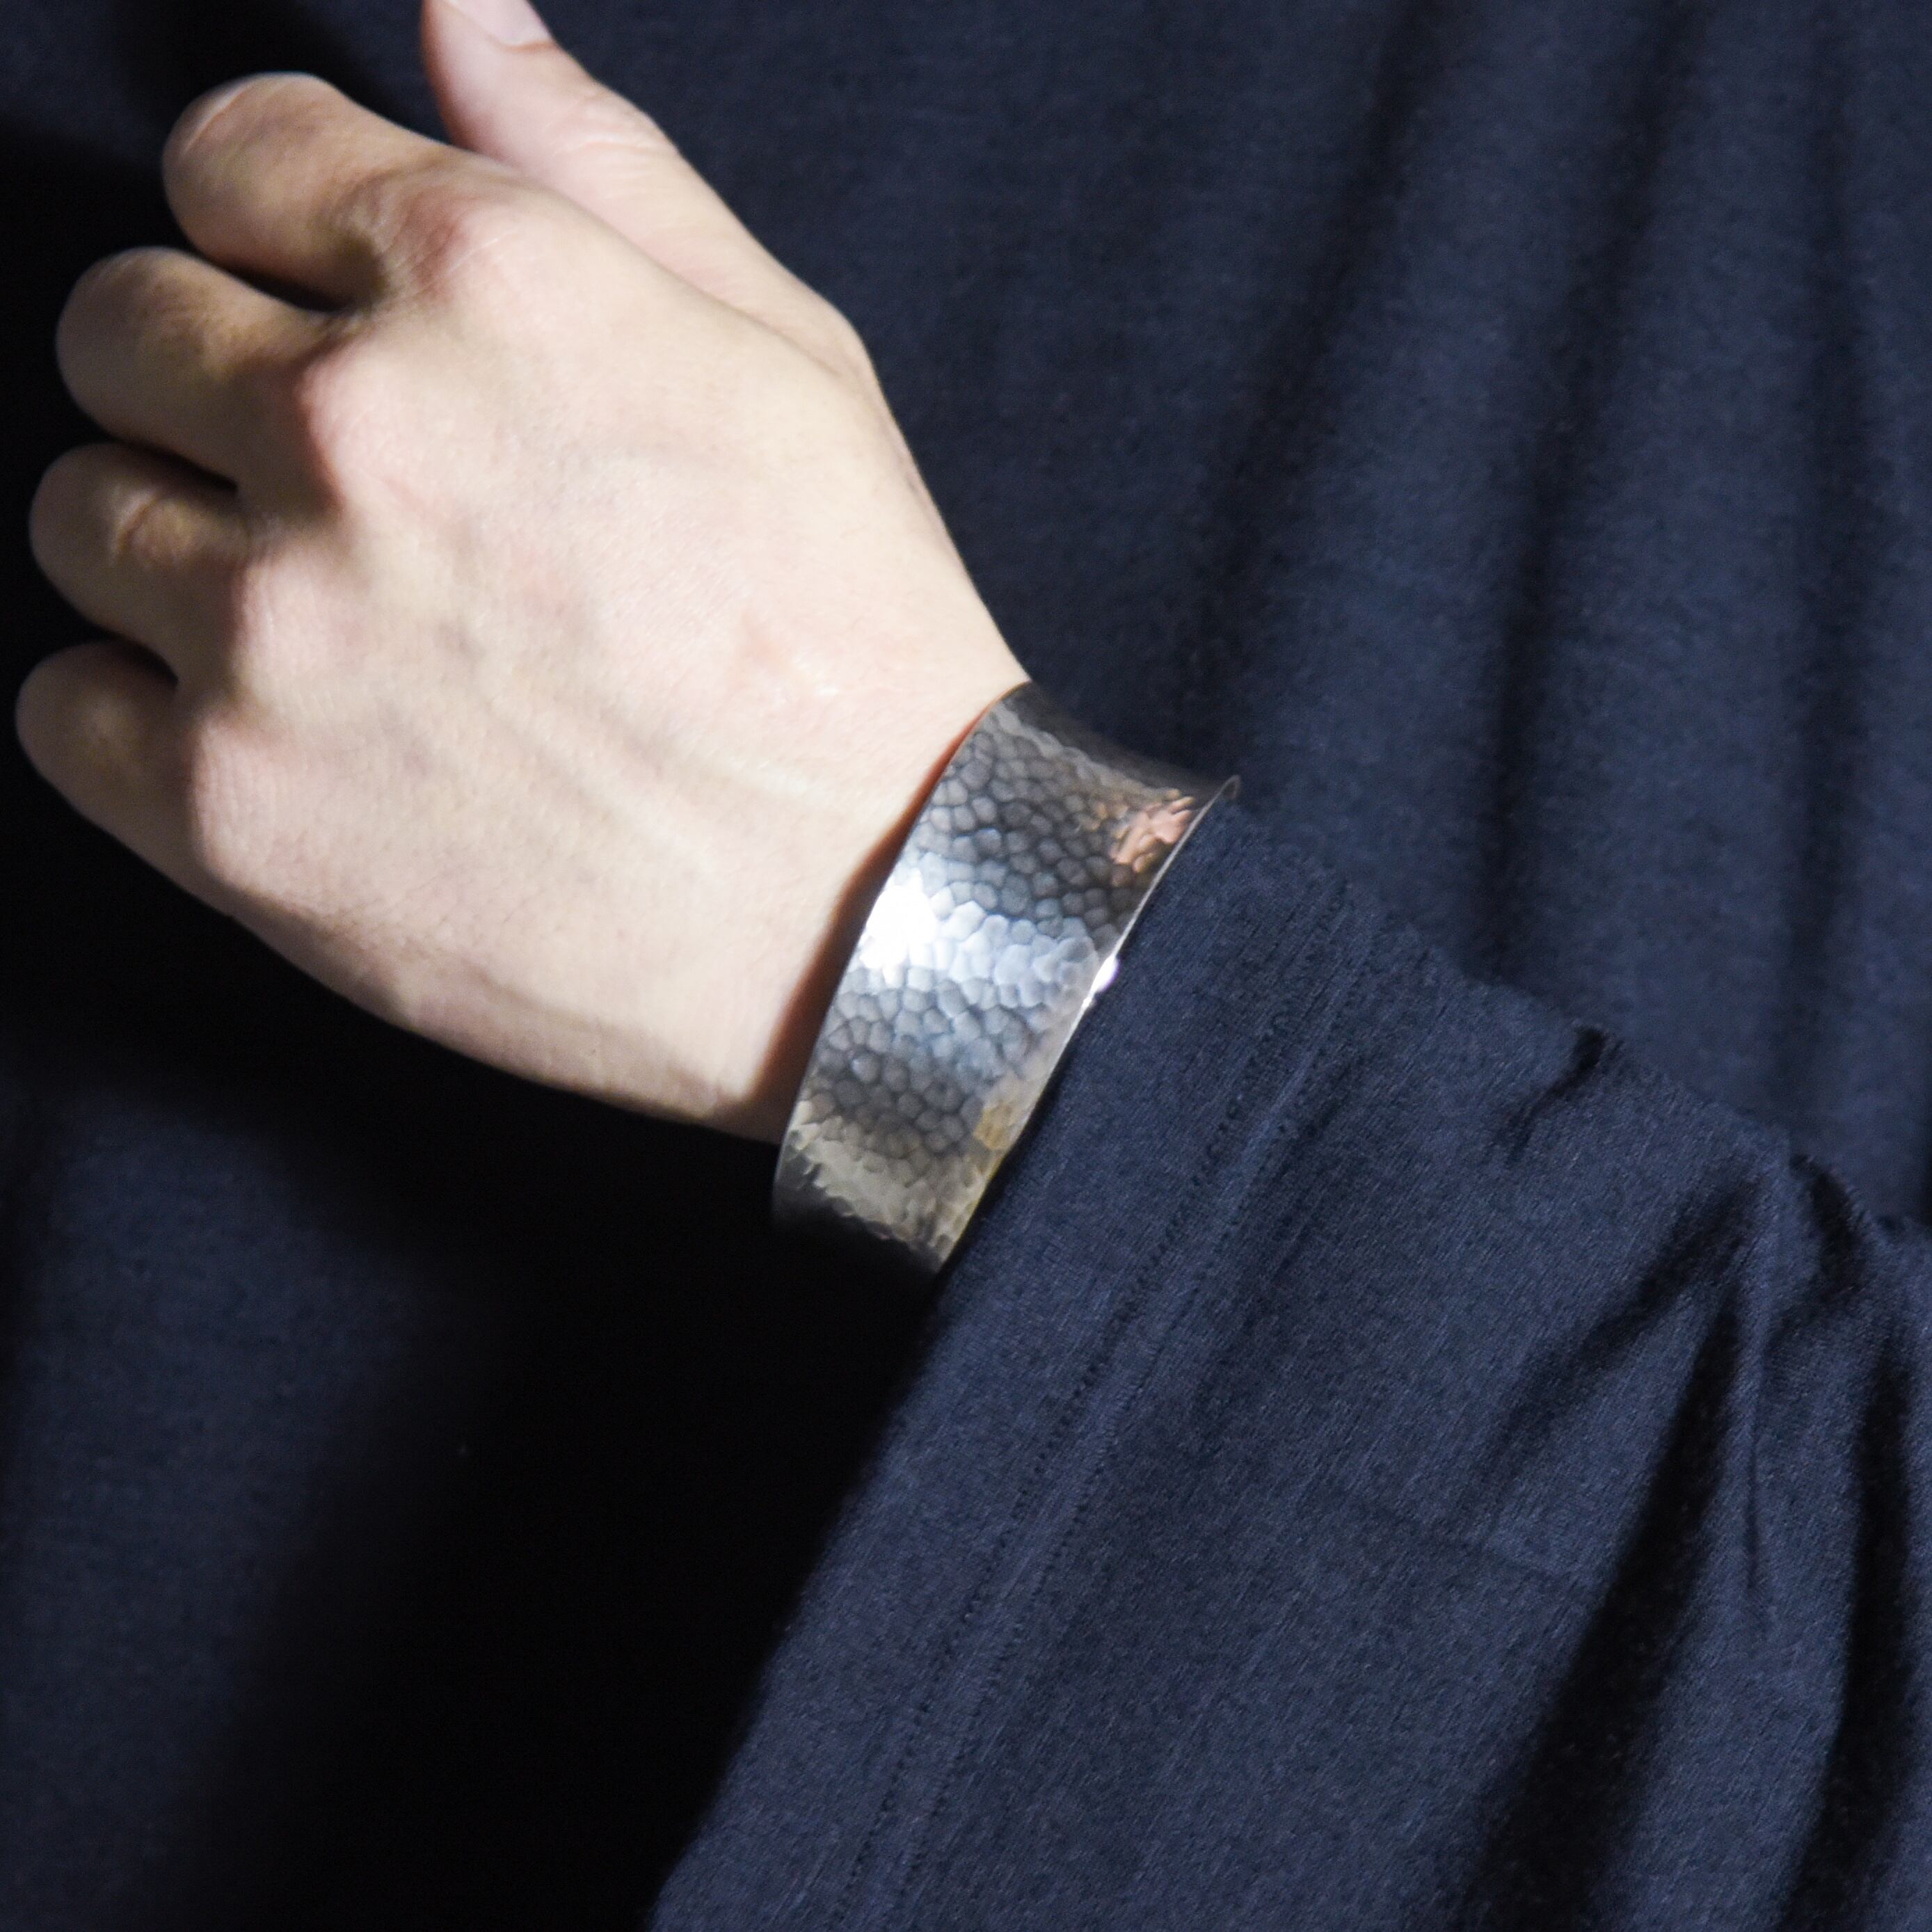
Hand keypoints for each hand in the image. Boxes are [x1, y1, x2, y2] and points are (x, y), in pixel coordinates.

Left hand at [19, 0, 1025, 1141]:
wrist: (886, 918)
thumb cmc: (853, 639)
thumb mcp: (784, 358)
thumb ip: (597, 163)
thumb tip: (459, 3)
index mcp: (485, 286)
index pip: (230, 155)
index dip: (277, 226)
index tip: (325, 305)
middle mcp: (350, 436)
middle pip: (119, 328)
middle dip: (207, 380)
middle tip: (339, 488)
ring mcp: (274, 634)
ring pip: (79, 517)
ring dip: (179, 548)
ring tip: (329, 630)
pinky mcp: (233, 816)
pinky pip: (62, 707)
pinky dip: (143, 712)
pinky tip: (280, 735)